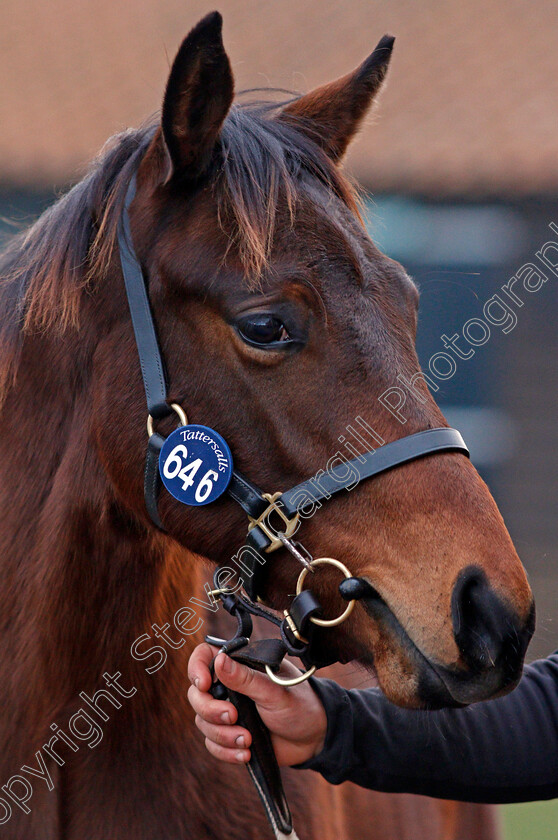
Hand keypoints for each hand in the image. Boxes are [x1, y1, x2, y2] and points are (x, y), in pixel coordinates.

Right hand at [187, 643, 327, 766]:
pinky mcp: (231, 735)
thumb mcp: (274, 691)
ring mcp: (228, 711)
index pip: (205, 656)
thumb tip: (219, 661)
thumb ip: (246, 678)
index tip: (205, 685)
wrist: (314, 738)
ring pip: (203, 722)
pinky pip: (212, 744)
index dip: (197, 668)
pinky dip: (226, 751)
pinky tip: (245, 754)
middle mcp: (229, 686)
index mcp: (240, 666)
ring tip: (248, 740)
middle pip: (197, 695)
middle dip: (211, 710)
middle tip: (233, 716)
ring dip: (222, 735)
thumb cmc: (300, 705)